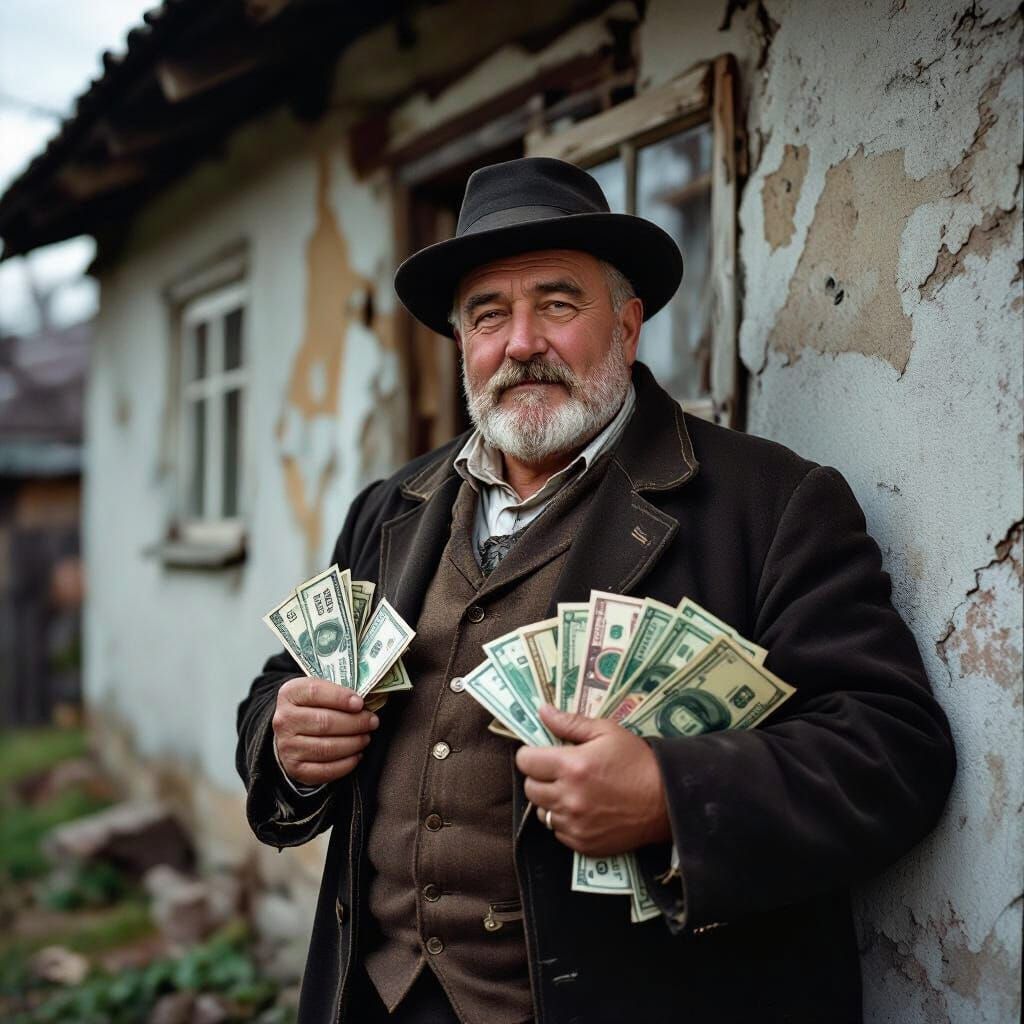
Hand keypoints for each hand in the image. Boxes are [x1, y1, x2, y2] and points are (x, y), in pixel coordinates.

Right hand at [272, 677, 379, 785]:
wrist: (293, 733)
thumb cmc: (315, 708)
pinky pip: (324, 770)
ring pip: (326, 747)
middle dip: (355, 723)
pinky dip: (346, 764)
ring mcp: (287, 746)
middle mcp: (284, 720)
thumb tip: (364, 703)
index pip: (315, 692)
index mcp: (290, 694)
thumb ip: (338, 692)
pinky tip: (357, 755)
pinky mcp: (295, 768)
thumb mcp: (321, 692)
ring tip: (366, 737)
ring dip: (353, 743)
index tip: (360, 703)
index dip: (340, 697)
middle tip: (372, 722)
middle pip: (324, 722)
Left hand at [515, 704, 671, 856]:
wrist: (666, 801)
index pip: (525, 762)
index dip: (530, 754)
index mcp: (571, 766)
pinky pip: (558, 831)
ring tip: (573, 791)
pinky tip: (584, 809)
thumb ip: (570, 722)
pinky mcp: (583, 844)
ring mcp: (575, 824)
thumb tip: (542, 711)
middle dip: (539, 776)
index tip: (541, 753)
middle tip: (559, 771)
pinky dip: (565, 820)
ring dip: (551, 800)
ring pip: (542, 811)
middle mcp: (568, 798)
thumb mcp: (607, 732)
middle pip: (530, 788)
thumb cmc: (638, 761)